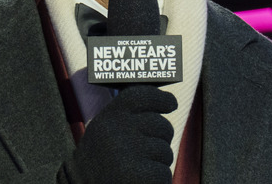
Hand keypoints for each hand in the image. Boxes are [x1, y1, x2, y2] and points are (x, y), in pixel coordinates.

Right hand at [59, 85, 177, 183]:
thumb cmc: (100, 163)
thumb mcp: (105, 133)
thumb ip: (128, 117)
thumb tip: (166, 102)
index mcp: (108, 117)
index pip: (142, 96)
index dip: (161, 99)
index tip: (171, 104)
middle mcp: (117, 130)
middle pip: (162, 126)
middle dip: (161, 141)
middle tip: (143, 155)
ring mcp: (127, 152)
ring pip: (165, 151)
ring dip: (157, 164)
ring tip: (135, 171)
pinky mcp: (137, 175)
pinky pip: (164, 173)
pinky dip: (157, 182)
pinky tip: (139, 182)